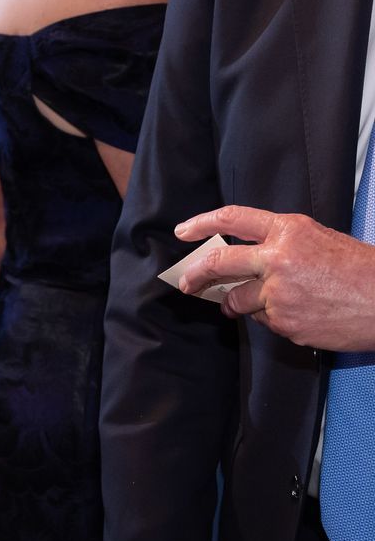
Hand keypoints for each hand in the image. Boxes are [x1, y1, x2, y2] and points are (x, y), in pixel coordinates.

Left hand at [175, 206, 374, 350]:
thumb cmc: (362, 270)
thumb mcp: (321, 240)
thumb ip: (281, 245)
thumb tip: (243, 259)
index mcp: (289, 231)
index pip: (232, 218)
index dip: (202, 223)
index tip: (183, 231)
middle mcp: (278, 259)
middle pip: (220, 264)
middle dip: (196, 275)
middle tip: (188, 283)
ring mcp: (279, 293)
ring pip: (240, 301)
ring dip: (241, 305)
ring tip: (264, 303)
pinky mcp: (285, 322)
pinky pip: (265, 322)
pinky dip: (274, 320)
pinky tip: (300, 314)